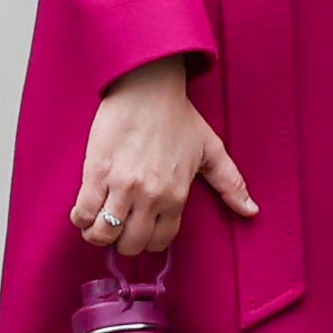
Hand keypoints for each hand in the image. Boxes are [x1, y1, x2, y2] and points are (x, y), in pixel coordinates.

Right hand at [72, 59, 257, 255]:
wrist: (147, 88)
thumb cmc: (178, 116)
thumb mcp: (211, 150)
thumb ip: (230, 183)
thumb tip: (251, 210)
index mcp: (177, 195)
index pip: (159, 241)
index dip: (148, 240)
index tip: (140, 229)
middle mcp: (150, 196)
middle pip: (131, 244)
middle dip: (123, 242)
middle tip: (119, 226)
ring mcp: (122, 186)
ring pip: (103, 234)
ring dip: (98, 234)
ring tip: (98, 221)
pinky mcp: (96, 173)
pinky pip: (83, 213)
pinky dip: (80, 218)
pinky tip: (85, 210)